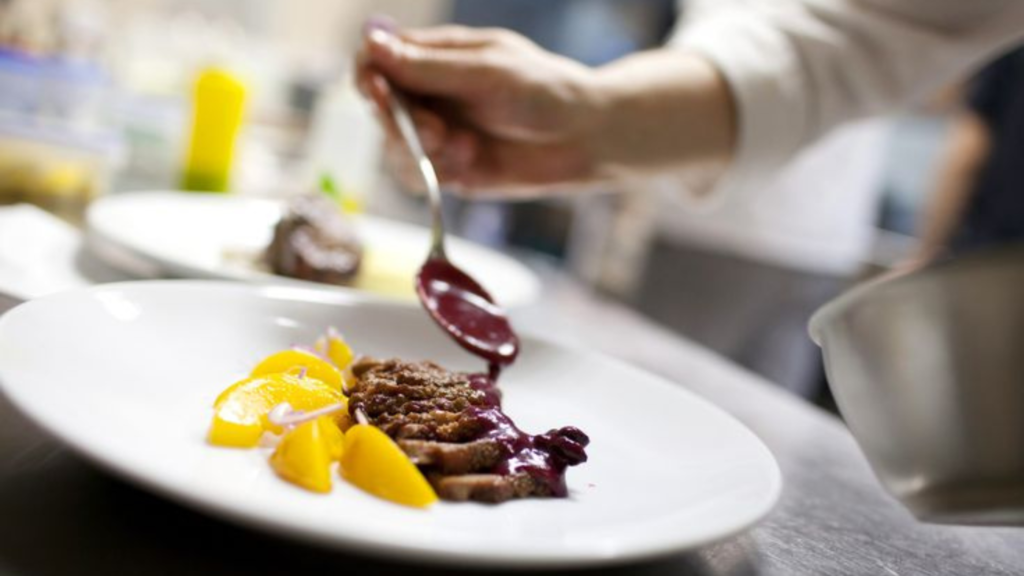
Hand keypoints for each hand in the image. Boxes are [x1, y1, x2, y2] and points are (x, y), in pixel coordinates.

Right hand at [356, 23, 604, 196]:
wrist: (584, 139)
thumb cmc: (544, 91)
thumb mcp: (486, 73)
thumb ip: (428, 67)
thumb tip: (371, 42)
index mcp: (435, 55)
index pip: (376, 59)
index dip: (369, 76)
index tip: (380, 94)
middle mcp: (429, 92)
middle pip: (380, 107)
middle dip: (402, 124)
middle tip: (438, 133)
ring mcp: (437, 132)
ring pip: (392, 146)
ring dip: (422, 153)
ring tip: (466, 148)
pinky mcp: (448, 168)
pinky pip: (415, 176)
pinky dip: (436, 174)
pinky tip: (472, 161)